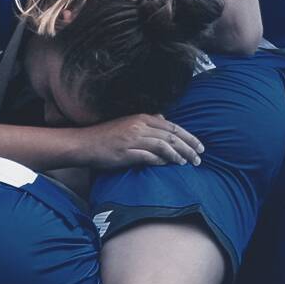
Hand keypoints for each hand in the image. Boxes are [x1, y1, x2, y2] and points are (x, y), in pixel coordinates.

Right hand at [80, 113, 202, 168]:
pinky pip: (149, 157)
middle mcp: (138, 126)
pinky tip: (170, 165)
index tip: (200, 146)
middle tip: (200, 158)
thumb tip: (164, 118)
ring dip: (178, 155)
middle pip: (171, 136)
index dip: (189, 137)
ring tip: (188, 163)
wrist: (84, 144)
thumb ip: (147, 121)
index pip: (172, 127)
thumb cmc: (107, 135)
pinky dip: (162, 161)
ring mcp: (132, 139)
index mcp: (141, 118)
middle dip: (189, 147)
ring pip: (163, 146)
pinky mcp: (126, 152)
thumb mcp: (128, 122)